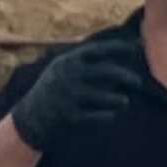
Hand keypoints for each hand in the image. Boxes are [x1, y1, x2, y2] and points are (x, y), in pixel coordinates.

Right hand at [13, 38, 145, 155]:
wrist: (29, 119)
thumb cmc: (53, 90)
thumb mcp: (61, 69)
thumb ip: (84, 60)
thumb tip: (115, 52)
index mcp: (68, 61)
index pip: (98, 50)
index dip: (119, 48)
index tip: (136, 48)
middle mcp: (69, 76)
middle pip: (107, 72)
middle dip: (126, 76)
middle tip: (137, 82)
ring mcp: (69, 97)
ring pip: (105, 96)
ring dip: (119, 99)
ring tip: (124, 101)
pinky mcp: (70, 117)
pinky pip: (98, 117)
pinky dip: (108, 116)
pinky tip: (112, 115)